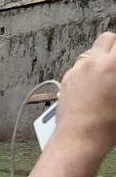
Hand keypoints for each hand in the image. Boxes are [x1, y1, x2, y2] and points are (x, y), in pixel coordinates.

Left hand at [57, 32, 115, 150]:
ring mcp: (77, 70)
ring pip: (91, 52)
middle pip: (107, 38)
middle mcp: (93, 62)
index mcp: (113, 65)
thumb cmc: (108, 125)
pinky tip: (94, 86)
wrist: (79, 138)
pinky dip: (88, 70)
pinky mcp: (66, 79)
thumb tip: (114, 71)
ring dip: (102, 58)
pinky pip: (80, 66)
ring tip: (109, 75)